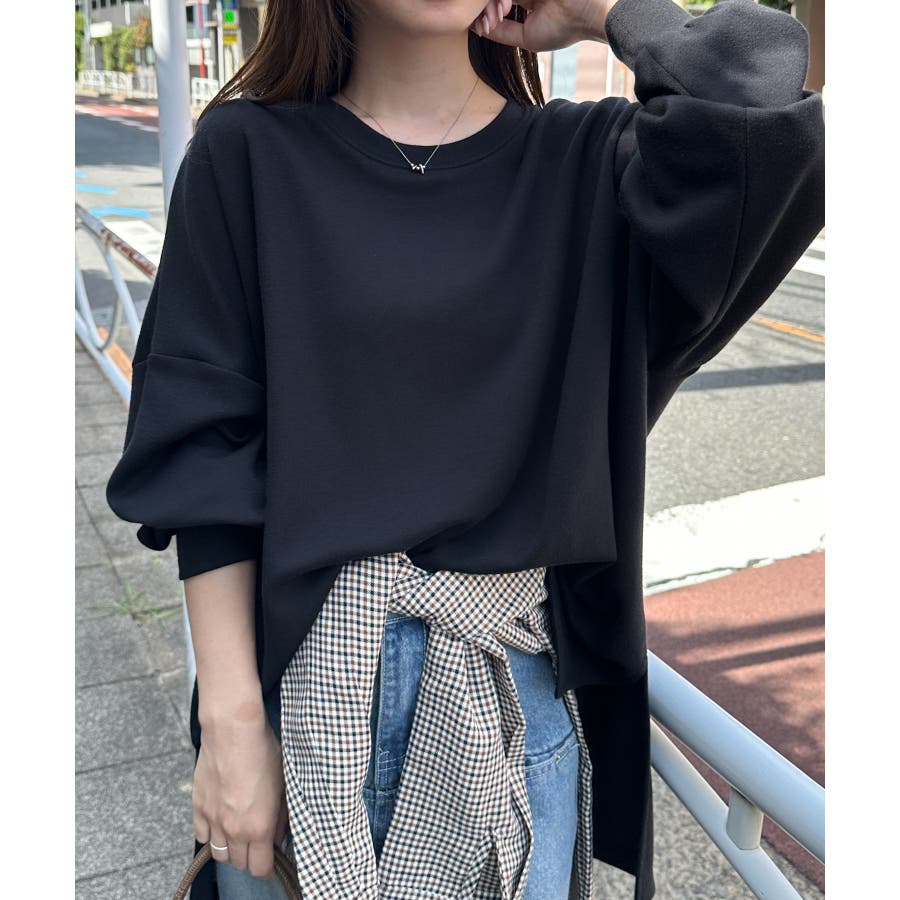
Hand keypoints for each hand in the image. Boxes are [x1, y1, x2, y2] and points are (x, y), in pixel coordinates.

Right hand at [192, 710, 288, 878]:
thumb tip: (279, 833)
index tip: (272, 857)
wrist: (233, 732)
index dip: (268, 866)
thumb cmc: (264, 752)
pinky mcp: (198, 807)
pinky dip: (210, 835)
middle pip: (239, 863)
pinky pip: (201, 836)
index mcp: (259, 827)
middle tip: (258, 840)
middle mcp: (234, 830)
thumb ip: (281, 815)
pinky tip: (220, 822)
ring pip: (219, 854)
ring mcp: (213, 820)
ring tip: (239, 832)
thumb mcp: (284, 783)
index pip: (261, 868)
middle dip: (251, 857)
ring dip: (230, 849)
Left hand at [469, 0, 617, 51]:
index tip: (487, 26)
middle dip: (487, 6)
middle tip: (493, 18)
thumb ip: (503, 33)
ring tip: (501, 11)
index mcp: (528, 2)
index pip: (499, 4)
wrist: (587, 12)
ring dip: (494, 2)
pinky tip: (505, 5)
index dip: (487, 14)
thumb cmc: (562, 30)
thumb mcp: (525, 38)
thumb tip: (479, 29)